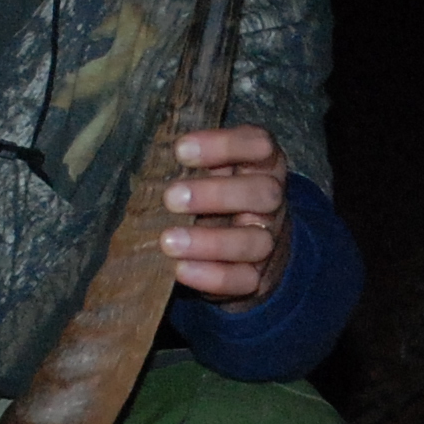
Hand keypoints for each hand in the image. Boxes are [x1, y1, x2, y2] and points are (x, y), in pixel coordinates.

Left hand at [161, 125, 288, 303]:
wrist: (248, 250)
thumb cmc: (217, 198)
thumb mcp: (213, 172)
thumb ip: (193, 164)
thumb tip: (151, 160)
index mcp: (263, 165)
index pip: (259, 145)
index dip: (225, 145)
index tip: (181, 150)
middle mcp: (272, 202)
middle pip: (263, 193)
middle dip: (216, 194)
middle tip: (170, 197)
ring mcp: (269, 240)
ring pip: (255, 241)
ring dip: (211, 242)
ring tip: (168, 242)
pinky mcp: (259, 276)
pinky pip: (244, 279)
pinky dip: (212, 276)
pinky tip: (181, 269)